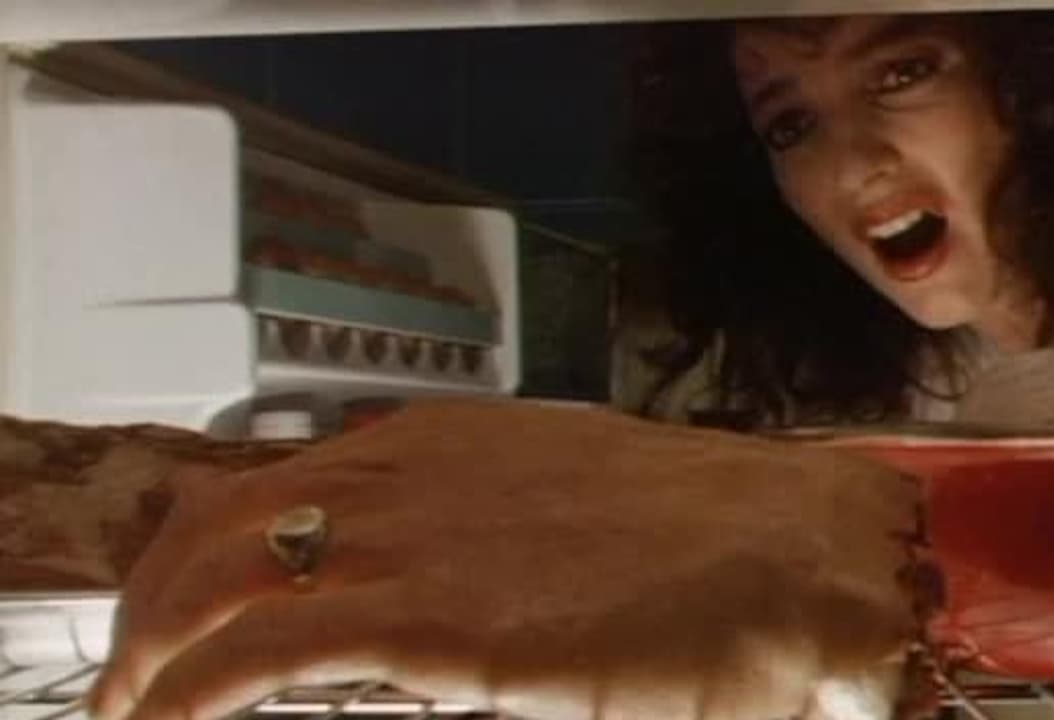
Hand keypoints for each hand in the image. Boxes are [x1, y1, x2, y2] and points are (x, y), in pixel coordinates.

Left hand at [87, 399, 917, 719]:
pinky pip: (263, 648)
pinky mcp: (436, 624)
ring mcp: (415, 543)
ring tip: (131, 708)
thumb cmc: (709, 533)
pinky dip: (190, 687)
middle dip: (154, 602)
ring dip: (150, 649)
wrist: (797, 553)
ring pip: (216, 577)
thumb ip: (485, 523)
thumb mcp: (569, 502)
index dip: (208, 553)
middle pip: (216, 524)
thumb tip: (440, 569)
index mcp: (440, 442)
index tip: (191, 614)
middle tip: (137, 674)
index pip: (272, 483)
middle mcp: (405, 476)